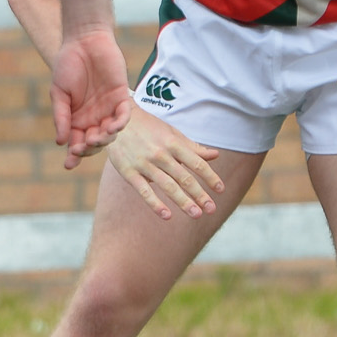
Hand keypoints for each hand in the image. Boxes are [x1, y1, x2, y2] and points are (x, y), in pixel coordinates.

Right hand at [51, 28, 132, 168]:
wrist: (84, 41)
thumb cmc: (68, 65)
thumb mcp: (59, 93)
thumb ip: (61, 117)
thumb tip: (60, 142)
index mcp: (76, 119)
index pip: (76, 143)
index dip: (74, 155)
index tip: (69, 164)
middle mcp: (93, 118)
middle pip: (94, 142)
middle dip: (88, 149)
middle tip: (82, 147)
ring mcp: (108, 109)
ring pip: (110, 133)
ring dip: (103, 140)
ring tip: (95, 138)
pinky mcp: (121, 97)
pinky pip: (123, 115)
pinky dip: (119, 124)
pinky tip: (111, 128)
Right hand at [105, 107, 223, 219]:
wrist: (116, 120)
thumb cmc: (148, 127)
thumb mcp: (172, 133)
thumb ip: (193, 147)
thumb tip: (215, 155)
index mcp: (173, 143)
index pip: (197, 163)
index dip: (210, 177)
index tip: (220, 190)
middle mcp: (161, 154)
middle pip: (185, 178)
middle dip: (200, 195)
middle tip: (212, 209)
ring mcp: (144, 164)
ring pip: (168, 186)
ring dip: (183, 202)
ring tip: (197, 214)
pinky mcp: (128, 172)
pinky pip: (144, 191)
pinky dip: (155, 204)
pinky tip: (167, 216)